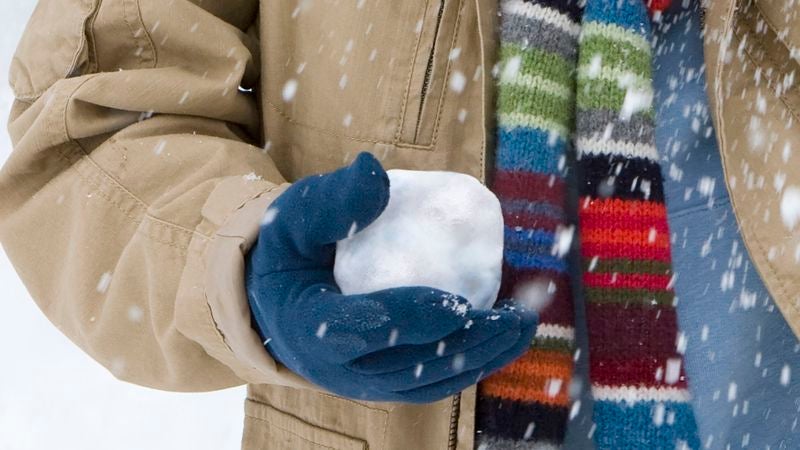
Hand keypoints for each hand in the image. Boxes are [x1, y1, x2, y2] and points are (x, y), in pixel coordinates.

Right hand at [245, 152, 536, 402]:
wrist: (281, 300)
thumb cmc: (292, 252)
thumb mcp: (295, 218)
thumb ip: (330, 200)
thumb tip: (373, 171)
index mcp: (307, 327)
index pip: (358, 330)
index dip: (405, 320)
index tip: (454, 304)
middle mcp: (335, 368)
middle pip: (404, 368)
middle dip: (463, 346)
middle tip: (511, 318)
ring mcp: (362, 382)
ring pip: (424, 382)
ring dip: (478, 359)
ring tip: (520, 325)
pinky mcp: (384, 383)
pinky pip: (430, 381)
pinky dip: (470, 362)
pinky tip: (503, 335)